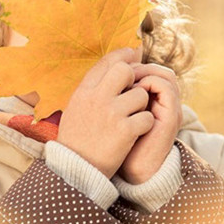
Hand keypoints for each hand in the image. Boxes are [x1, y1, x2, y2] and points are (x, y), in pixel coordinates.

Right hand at [56, 47, 154, 177]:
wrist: (76, 170)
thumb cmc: (77, 139)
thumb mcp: (76, 109)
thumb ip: (92, 90)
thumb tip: (113, 68)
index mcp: (83, 92)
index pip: (106, 63)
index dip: (122, 54)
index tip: (132, 53)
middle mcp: (97, 98)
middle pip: (125, 70)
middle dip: (134, 79)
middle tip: (133, 92)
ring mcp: (111, 114)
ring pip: (141, 95)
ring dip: (141, 106)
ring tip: (131, 118)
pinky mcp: (125, 131)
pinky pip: (147, 117)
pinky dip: (145, 125)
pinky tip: (136, 132)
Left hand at [117, 63, 182, 183]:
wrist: (131, 170)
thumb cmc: (116, 145)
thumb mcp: (112, 118)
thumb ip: (111, 99)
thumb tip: (97, 76)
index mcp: (151, 101)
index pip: (147, 70)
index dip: (130, 63)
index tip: (111, 68)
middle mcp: (163, 103)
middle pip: (157, 69)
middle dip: (137, 65)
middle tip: (120, 69)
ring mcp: (169, 109)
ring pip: (164, 74)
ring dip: (143, 72)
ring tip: (125, 79)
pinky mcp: (171, 116)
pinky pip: (165, 88)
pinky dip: (149, 83)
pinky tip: (132, 89)